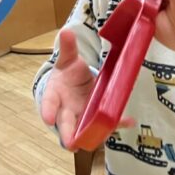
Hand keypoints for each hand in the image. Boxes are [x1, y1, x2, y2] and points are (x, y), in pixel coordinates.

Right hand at [40, 29, 133, 148]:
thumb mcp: (67, 59)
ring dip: (93, 134)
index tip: (47, 118)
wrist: (76, 83)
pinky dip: (117, 122)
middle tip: (72, 143)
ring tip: (102, 135)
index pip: (49, 103)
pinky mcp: (95, 118)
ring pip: (86, 129)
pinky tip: (127, 121)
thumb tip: (65, 31)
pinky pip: (106, 122)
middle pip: (66, 124)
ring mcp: (82, 116)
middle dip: (69, 134)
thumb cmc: (68, 73)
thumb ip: (67, 48)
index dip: (48, 111)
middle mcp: (67, 109)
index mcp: (55, 95)